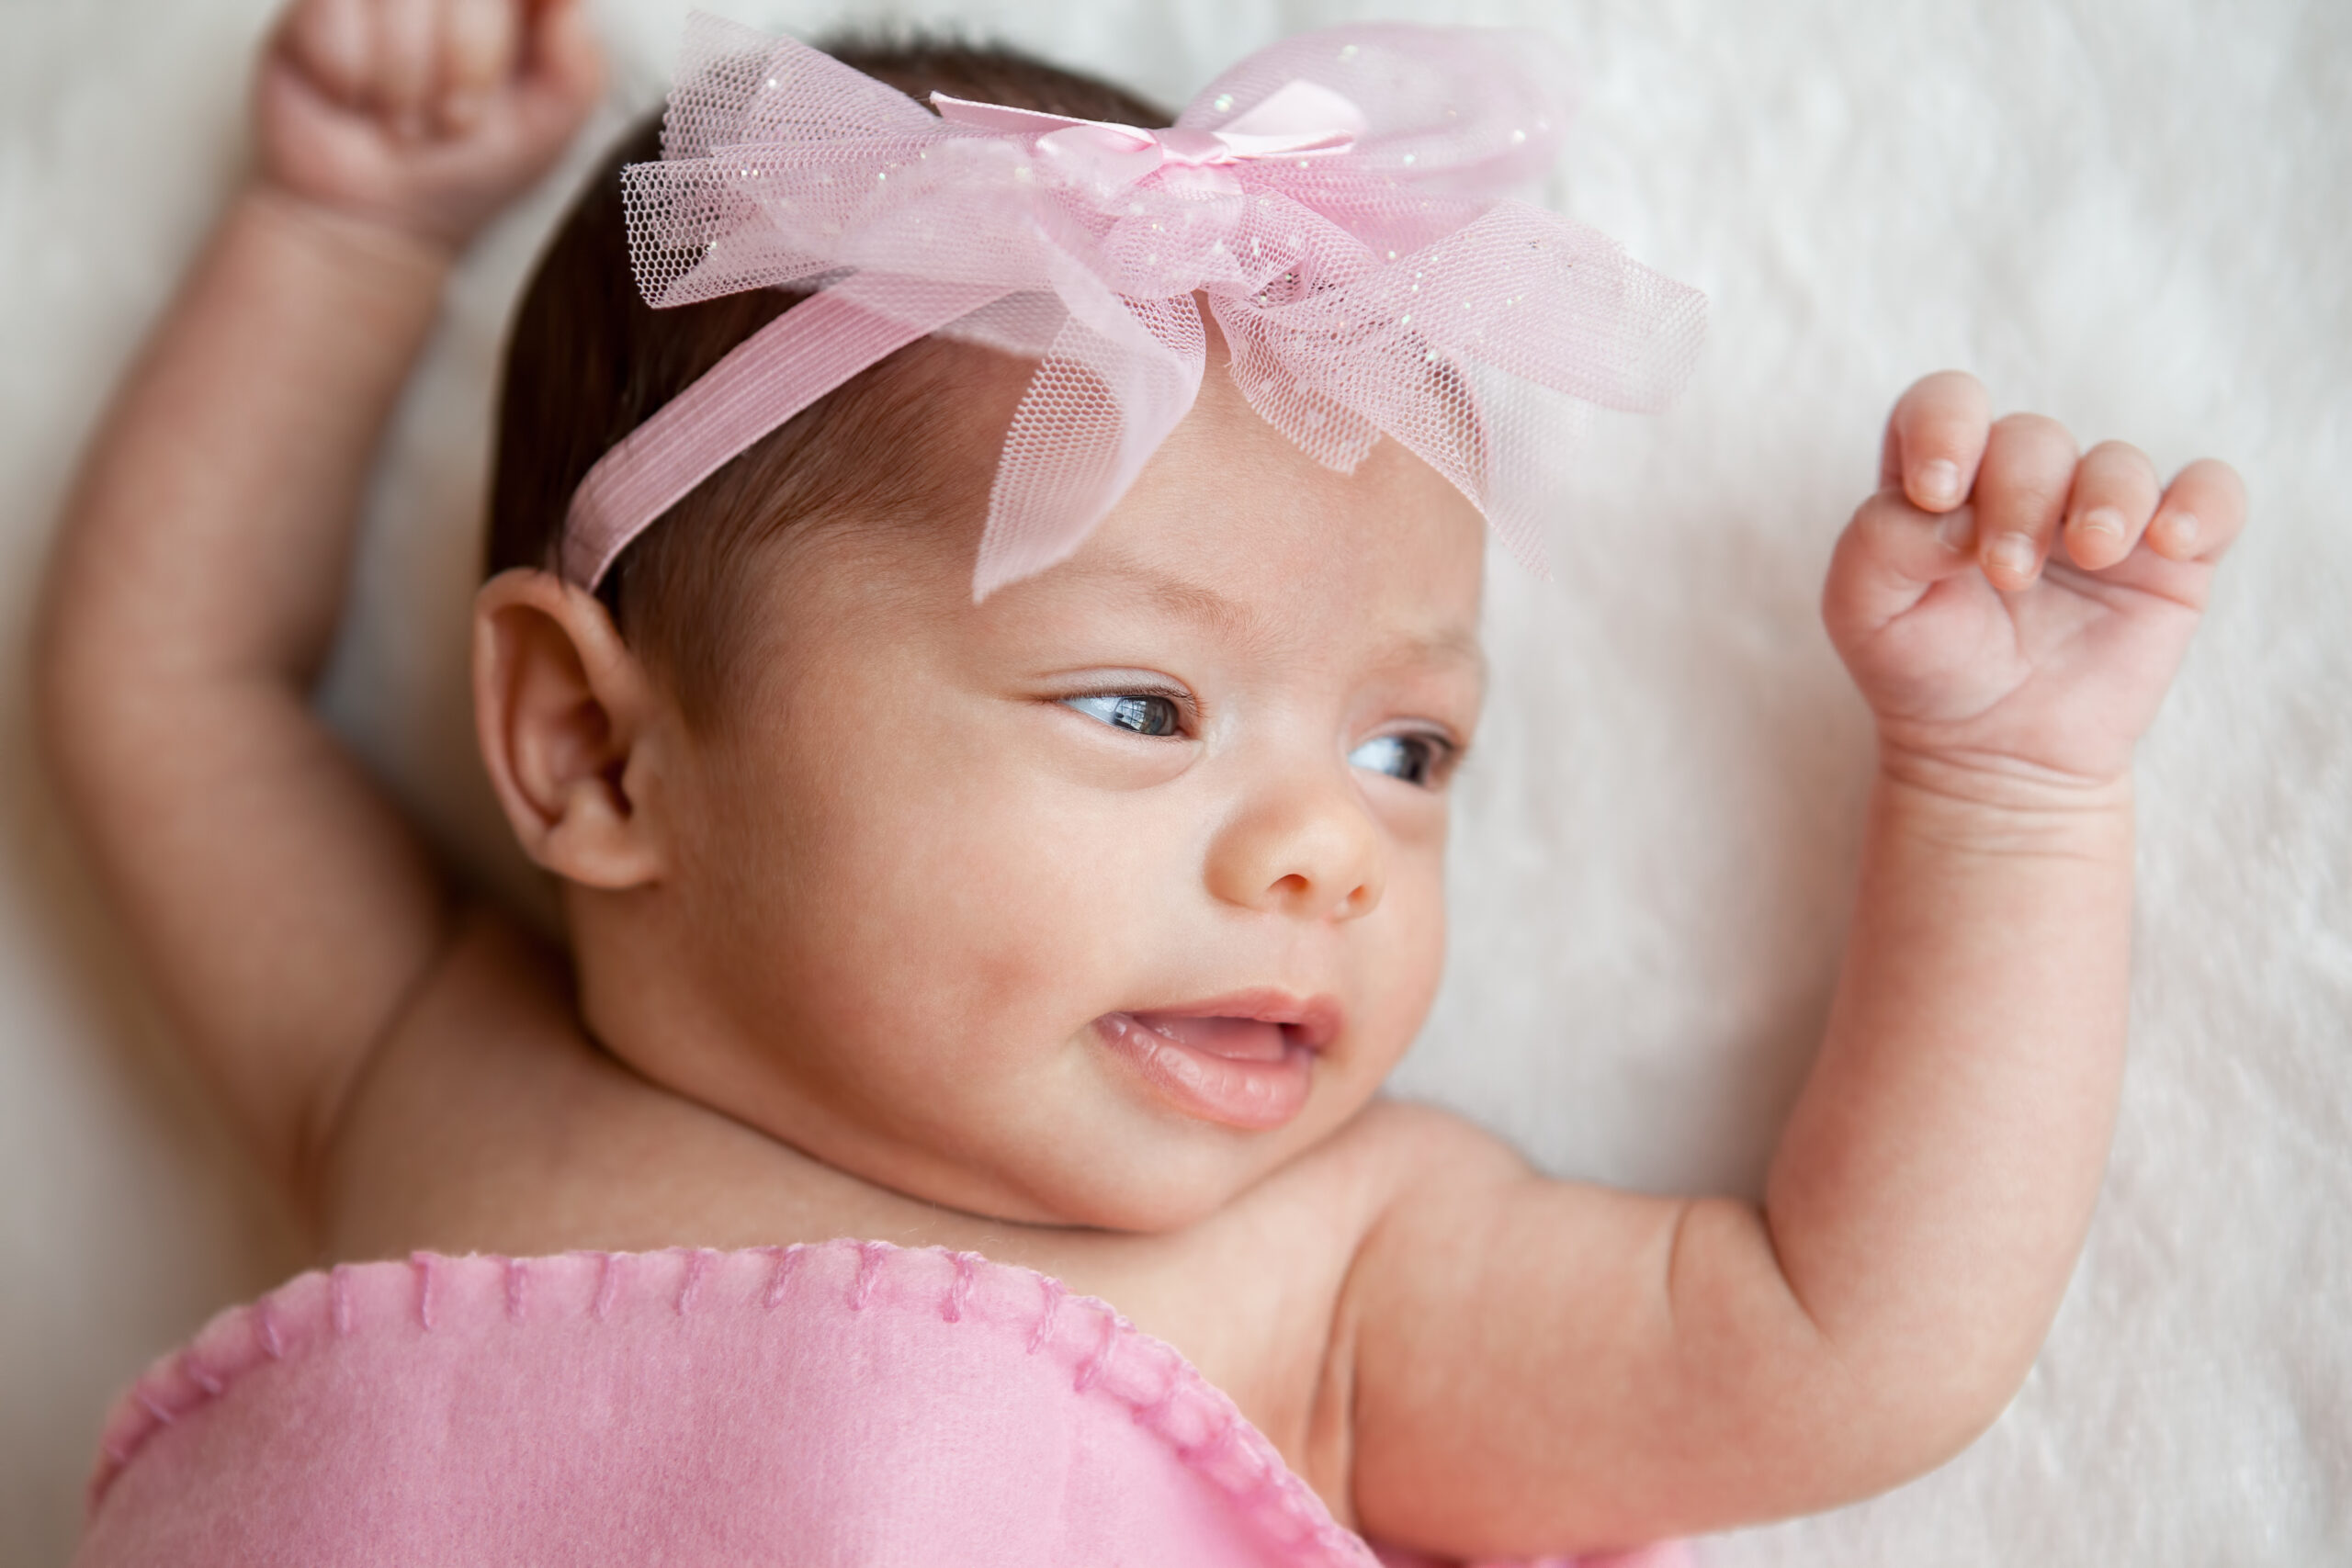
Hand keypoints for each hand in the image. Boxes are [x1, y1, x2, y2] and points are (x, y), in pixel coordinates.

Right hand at [254, 0, 603, 249]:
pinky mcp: (313, 3)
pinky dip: (351, 74)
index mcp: (507, 0)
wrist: (381, 217)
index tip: (501, 75)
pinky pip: (337, 11)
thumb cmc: (469, 165)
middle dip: (469, 58)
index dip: (495, 24)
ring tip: (403, 121)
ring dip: (406, 78)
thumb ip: (576, 57)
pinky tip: (352, 99)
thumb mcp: (550, 122)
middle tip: (456, 120)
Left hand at [1822, 371, 2245, 793]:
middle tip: (2007, 572)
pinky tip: (2169, 542)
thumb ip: (1878, 541)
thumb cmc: (1921, 668)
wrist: (1990, 753)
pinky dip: (2201, 506)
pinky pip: (2211, 496)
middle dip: (2019, 495)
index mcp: (1943, 481)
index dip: (1945, 425)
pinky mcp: (2169, 558)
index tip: (1937, 490)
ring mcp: (2099, 515)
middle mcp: (2022, 484)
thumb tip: (1956, 513)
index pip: (1944, 405)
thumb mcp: (1862, 610)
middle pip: (2032, 438)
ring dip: (2106, 498)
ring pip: (2119, 462)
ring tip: (2091, 554)